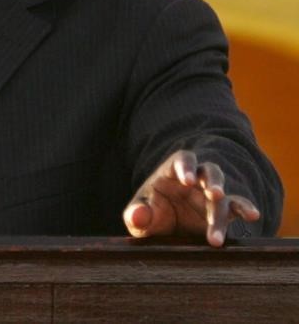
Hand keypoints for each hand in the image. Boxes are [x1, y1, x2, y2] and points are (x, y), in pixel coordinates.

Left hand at [123, 149, 260, 246]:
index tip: (186, 180)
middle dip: (213, 182)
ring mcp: (211, 194)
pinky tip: (253, 215)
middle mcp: (196, 179)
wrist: (165, 230)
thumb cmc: (151, 215)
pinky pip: (237, 206)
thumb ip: (136, 214)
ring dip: (227, 203)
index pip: (181, 160)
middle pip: (209, 172)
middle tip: (215, 194)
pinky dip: (246, 209)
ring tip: (229, 218)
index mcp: (172, 171)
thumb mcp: (139, 216)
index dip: (185, 167)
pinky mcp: (224, 210)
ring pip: (224, 192)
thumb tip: (138, 215)